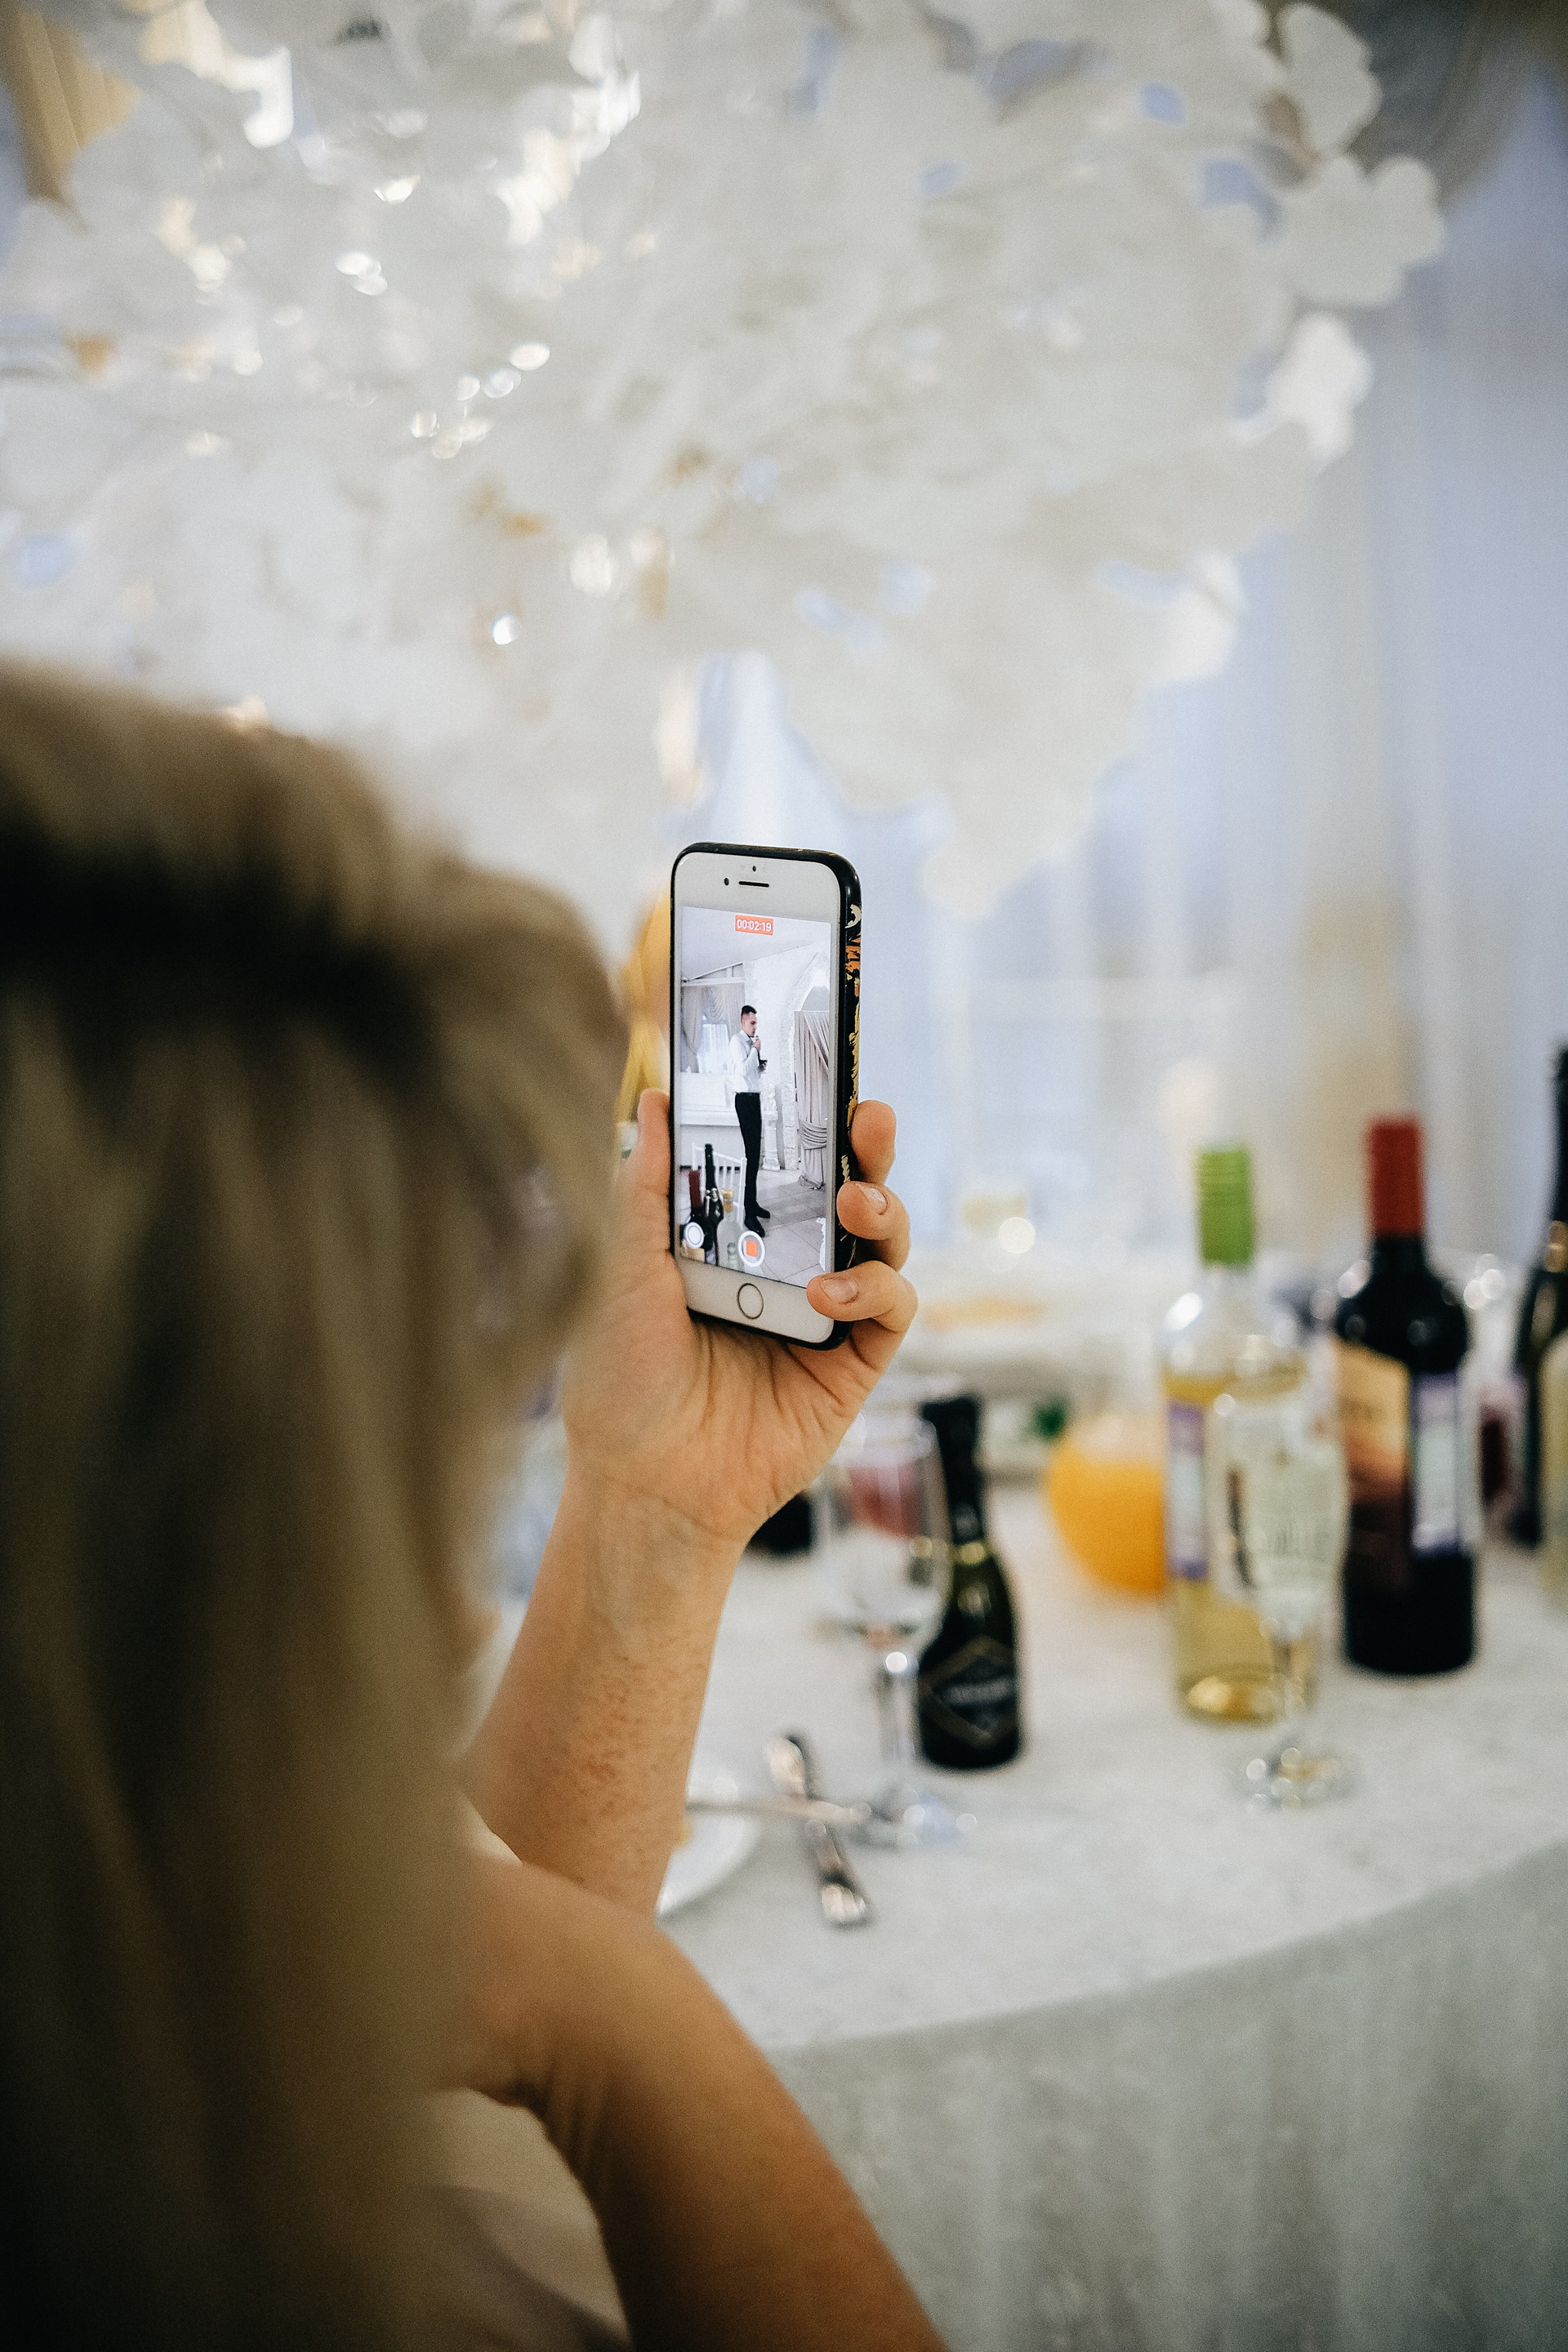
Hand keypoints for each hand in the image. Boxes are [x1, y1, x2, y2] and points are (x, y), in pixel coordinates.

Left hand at [559, 1091, 915, 1562]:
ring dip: (881, 1210)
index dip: (808, 1122)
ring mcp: (824, 1318)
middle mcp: (784, 1270)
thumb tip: (653, 1100)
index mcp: (732, 1240)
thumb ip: (645, 1186)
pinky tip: (829, 1297)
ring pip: (883, 1243)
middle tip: (868, 1118)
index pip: (782, 1165)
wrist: (646, 1484)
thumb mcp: (619, 1269)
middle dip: (866, 1148)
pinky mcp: (852, 1367)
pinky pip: (892, 1312)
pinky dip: (875, 1292)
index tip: (819, 1074)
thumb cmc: (621, 1381)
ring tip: (854, 1202)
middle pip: (847, 1191)